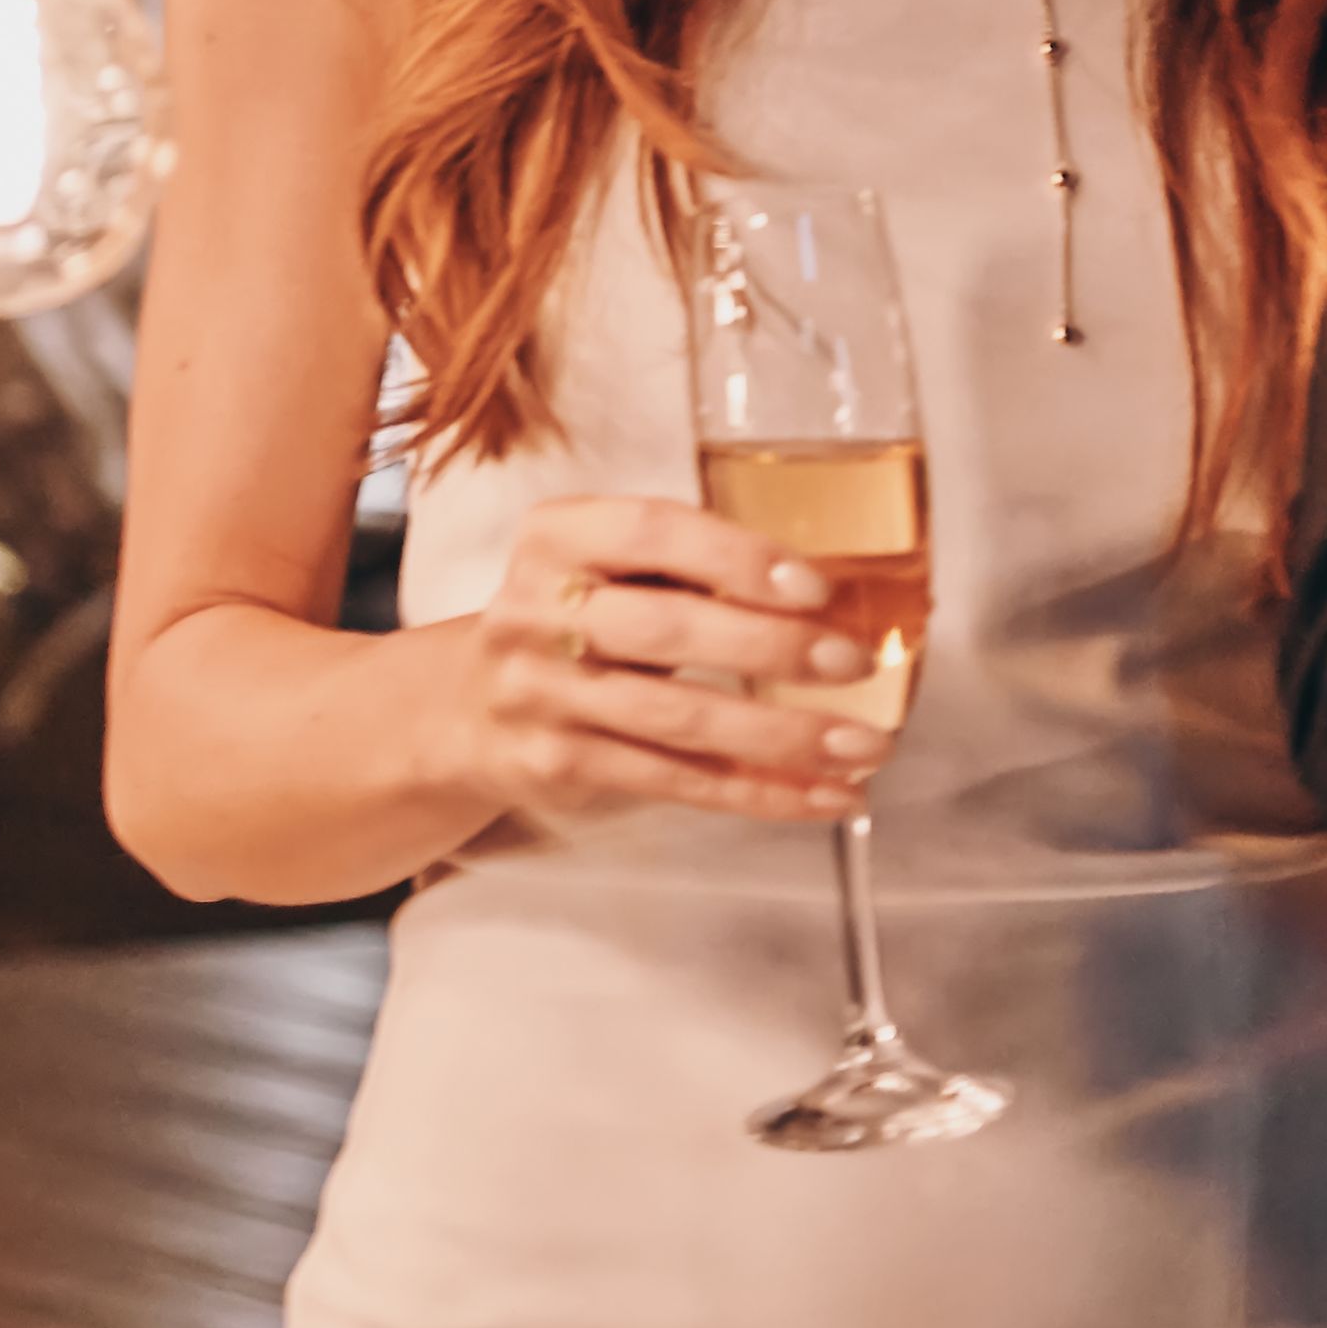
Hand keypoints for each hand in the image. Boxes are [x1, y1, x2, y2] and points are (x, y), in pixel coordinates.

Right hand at [454, 495, 892, 828]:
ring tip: (863, 746)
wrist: (463, 710)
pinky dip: (758, 791)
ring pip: (677, 720)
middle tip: (854, 663)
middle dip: (770, 648)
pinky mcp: (558, 765)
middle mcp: (537, 613)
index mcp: (556, 537)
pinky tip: (822, 794)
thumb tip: (829, 597)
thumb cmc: (568, 621)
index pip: (652, 533)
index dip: (736, 556)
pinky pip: (674, 780)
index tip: (817, 584)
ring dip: (781, 736)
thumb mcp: (601, 567)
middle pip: (666, 630)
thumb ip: (685, 567)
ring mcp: (542, 696)